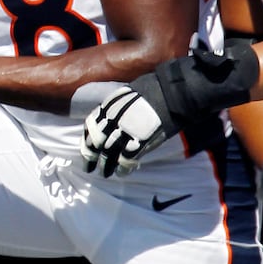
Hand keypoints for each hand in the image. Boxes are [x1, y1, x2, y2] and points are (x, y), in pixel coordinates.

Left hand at [81, 41, 258, 176]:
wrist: (176, 91)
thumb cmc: (158, 89)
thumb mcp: (131, 93)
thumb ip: (119, 107)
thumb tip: (114, 116)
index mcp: (111, 105)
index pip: (91, 125)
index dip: (87, 140)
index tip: (86, 149)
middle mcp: (115, 118)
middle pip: (97, 142)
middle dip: (91, 157)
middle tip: (88, 167)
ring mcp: (127, 129)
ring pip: (110, 153)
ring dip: (106, 166)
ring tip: (106, 174)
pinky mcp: (142, 139)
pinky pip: (127, 158)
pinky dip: (123, 168)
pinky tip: (122, 173)